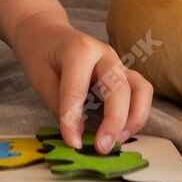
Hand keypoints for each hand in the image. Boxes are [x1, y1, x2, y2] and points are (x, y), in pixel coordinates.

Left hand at [7, 12, 153, 153]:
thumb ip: (59, 107)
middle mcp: (104, 54)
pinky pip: (140, 93)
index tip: (72, 144)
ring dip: (135, 118)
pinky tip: (121, 132)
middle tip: (102, 148)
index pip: (79, 88)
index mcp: (79, 50)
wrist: (47, 32)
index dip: (74, 119)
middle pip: (119, 88)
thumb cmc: (41, 54)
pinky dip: (136, 114)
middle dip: (114, 121)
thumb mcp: (40, 79)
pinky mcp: (123, 74)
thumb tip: (76, 139)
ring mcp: (117, 63)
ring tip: (118, 140)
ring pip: (141, 89)